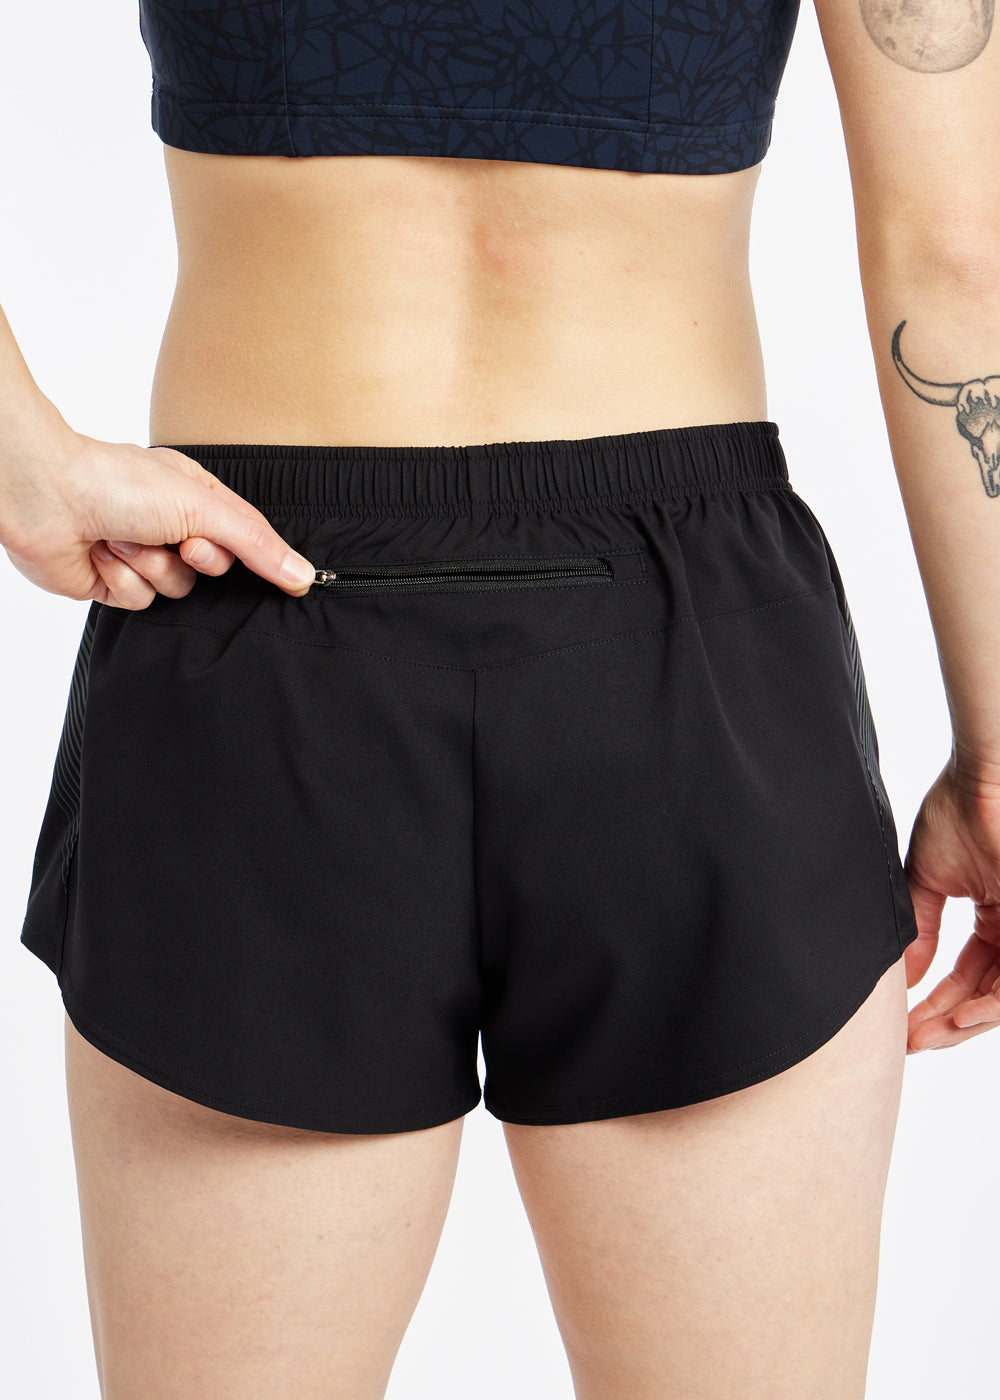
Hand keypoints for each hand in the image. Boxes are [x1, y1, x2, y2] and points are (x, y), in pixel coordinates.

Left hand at [1, 422, 315, 606]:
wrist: (47, 495)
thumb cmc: (118, 482)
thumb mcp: (202, 506)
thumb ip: (255, 543)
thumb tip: (301, 575)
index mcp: (195, 497)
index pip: (247, 538)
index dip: (260, 557)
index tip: (283, 576)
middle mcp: (171, 526)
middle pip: (214, 570)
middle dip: (194, 557)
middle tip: (176, 538)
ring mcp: (142, 555)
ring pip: (176, 588)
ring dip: (152, 565)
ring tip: (125, 537)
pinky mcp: (113, 582)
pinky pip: (140, 601)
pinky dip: (123, 579)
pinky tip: (103, 553)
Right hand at [903, 755, 999, 1051]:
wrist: (985, 776)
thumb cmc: (960, 809)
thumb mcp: (927, 878)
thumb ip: (918, 928)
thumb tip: (906, 974)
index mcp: (995, 914)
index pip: (967, 974)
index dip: (935, 1004)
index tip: (902, 1026)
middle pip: (987, 994)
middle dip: (948, 1023)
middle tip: (913, 1042)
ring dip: (967, 1021)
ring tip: (930, 1035)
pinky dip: (991, 1004)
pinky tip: (961, 1016)